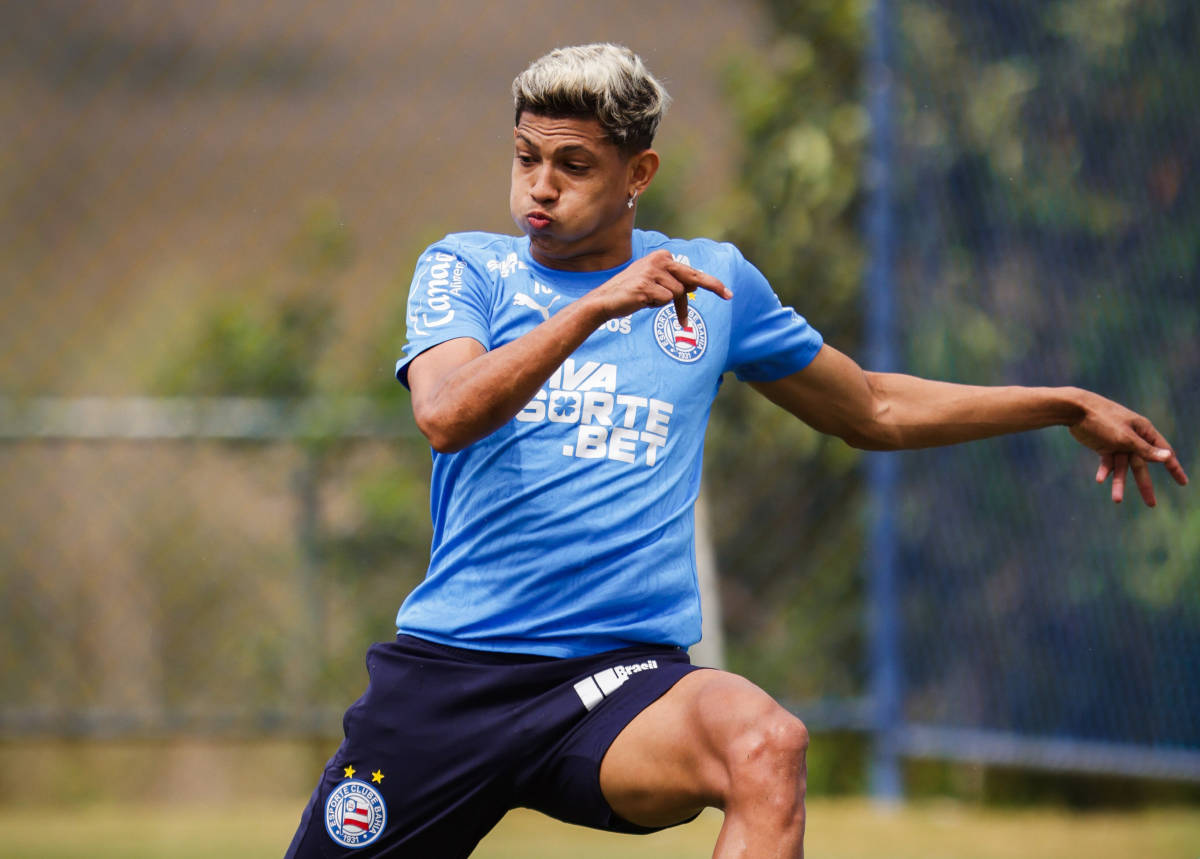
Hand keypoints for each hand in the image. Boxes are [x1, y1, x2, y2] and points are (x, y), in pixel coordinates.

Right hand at [589, 250, 731, 325]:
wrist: (605, 301)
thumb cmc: (631, 294)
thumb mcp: (656, 286)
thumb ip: (674, 283)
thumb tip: (694, 285)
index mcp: (662, 256)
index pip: (691, 272)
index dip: (710, 284)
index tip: (727, 293)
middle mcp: (659, 260)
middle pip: (692, 278)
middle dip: (713, 286)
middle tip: (729, 296)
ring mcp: (652, 272)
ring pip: (678, 293)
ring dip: (666, 303)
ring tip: (647, 300)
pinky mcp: (646, 286)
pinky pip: (665, 300)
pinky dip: (656, 306)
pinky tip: (641, 301)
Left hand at [1067, 392, 1188, 504]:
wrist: (1075, 409)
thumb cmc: (1103, 420)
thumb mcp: (1125, 437)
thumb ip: (1145, 449)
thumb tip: (1168, 456)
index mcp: (1144, 432)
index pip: (1163, 452)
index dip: (1173, 468)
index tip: (1183, 482)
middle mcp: (1133, 438)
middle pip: (1141, 465)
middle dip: (1145, 485)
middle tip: (1152, 505)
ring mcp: (1118, 443)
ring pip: (1122, 467)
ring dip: (1119, 483)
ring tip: (1117, 500)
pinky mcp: (1103, 445)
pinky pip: (1107, 462)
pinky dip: (1105, 470)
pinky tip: (1100, 480)